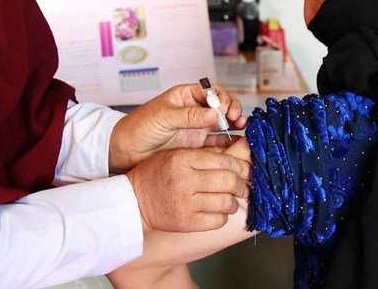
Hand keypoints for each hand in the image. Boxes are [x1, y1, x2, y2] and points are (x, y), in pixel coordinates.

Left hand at [109, 83, 247, 172]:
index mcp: (185, 96)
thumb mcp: (163, 117)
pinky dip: (230, 142)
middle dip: (232, 109)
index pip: (211, 92)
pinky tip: (237, 142)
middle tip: (236, 118)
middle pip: (221, 105)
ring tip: (242, 127)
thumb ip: (189, 116)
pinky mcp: (198, 145)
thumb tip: (214, 112)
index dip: (222, 98)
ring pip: (223, 123)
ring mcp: (197, 128)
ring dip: (235, 123)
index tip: (225, 108)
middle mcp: (194, 110)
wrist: (127, 151)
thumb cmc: (139, 127)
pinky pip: (218, 142)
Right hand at [125, 147, 249, 232]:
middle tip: (243, 187)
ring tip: (229, 200)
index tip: (245, 169)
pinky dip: (222, 216)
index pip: (224, 160)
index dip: (240, 166)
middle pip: (229, 181)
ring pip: (227, 203)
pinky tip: (217, 212)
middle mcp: (185, 181)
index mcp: (183, 159)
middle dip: (242, 185)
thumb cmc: (155, 175)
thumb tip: (237, 154)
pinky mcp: (186, 223)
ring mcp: (186, 204)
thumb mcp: (175, 155)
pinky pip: (218, 220)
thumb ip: (203, 155)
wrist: (133, 202)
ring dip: (233, 202)